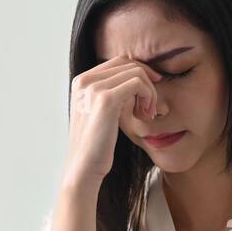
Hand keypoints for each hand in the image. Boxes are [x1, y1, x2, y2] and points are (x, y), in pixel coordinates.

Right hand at [64, 55, 159, 185]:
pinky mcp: (106, 99)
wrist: (84, 167)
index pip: (118, 62)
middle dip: (147, 82)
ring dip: (150, 92)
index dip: (140, 73)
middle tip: (150, 107)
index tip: (149, 93)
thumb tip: (135, 78)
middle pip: (128, 64)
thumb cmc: (95, 145)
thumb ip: (110, 93)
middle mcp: (84, 81)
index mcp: (81, 82)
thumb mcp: (99, 113)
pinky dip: (149, 97)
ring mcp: (93, 88)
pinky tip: (146, 116)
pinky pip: (138, 83)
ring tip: (147, 114)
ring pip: (136, 73)